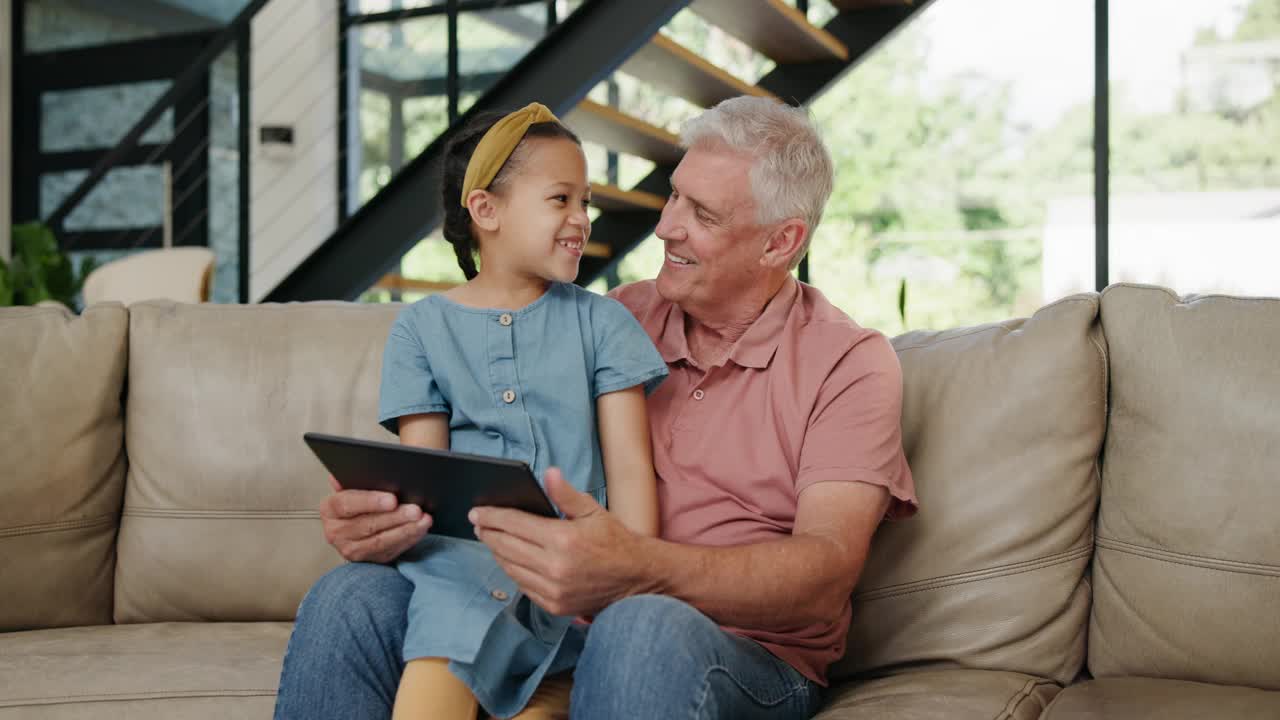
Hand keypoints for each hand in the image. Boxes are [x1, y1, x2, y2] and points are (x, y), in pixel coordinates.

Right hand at [319, 475, 431, 562]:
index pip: (347, 504)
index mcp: (330, 509)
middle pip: (367, 525)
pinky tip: (420, 529)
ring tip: (424, 520)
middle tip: (416, 510)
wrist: (361, 516)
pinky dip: (408, 539)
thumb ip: (353, 477)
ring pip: (380, 541)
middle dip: (395, 517)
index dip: (370, 501)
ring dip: (405, 530)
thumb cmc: (360, 496)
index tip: (392, 499)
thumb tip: (341, 475)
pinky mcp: (369, 560)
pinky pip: (391, 551)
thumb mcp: (354, 484)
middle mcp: (336, 532)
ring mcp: (351, 549)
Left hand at [470, 467, 651, 616]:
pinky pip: (522, 586)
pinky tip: (510, 559)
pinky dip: (513, 570)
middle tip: (477, 523)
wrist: (637, 578)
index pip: (514, 524)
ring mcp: (553, 590)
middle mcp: (554, 567)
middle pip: (506, 546)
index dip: (492, 516)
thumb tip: (548, 473)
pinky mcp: (554, 605)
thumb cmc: (615, 541)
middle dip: (487, 533)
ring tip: (491, 539)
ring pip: (510, 568)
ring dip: (497, 552)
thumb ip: (565, 494)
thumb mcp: (593, 511)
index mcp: (562, 539)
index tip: (476, 511)